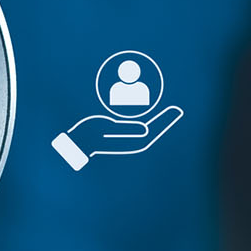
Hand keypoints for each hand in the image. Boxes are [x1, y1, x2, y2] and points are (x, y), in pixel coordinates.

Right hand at [51, 105, 181, 170]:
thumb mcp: (105, 130)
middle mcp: (127, 139)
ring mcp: (123, 136)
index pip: (150, 133)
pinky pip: (135, 124)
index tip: (175, 112)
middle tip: (177, 109)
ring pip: (145, 127)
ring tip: (167, 109)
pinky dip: (143, 117)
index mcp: (126, 141)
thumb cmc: (86, 135)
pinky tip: (146, 109)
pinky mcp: (118, 131)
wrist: (73, 141)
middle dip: (163, 120)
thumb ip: (125, 130)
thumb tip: (147, 130)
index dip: (163, 123)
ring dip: (155, 119)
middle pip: (151, 130)